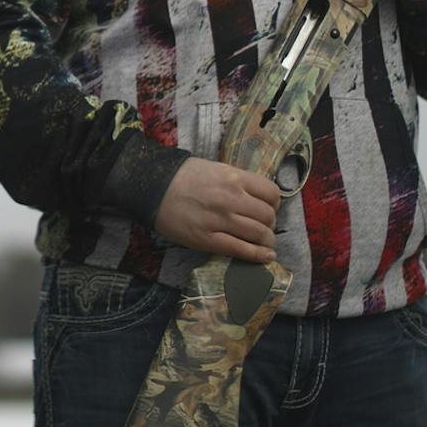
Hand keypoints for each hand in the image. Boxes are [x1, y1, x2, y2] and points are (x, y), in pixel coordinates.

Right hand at [153, 156, 280, 262]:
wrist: (152, 186)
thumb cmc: (183, 176)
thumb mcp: (216, 169)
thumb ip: (238, 182)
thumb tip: (257, 197)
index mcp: (234, 178)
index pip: (271, 193)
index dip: (274, 204)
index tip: (268, 209)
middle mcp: (231, 198)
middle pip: (268, 216)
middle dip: (270, 224)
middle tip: (263, 228)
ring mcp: (220, 220)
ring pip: (259, 234)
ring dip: (267, 242)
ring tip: (265, 244)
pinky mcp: (207, 239)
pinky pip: (241, 250)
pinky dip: (258, 256)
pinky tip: (265, 258)